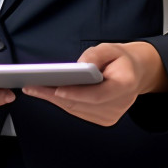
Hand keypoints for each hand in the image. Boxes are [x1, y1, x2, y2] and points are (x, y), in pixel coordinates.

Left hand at [22, 42, 167, 126]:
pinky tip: (47, 93)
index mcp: (126, 85)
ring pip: (77, 109)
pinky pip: (78, 111)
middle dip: (54, 95)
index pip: (97, 95)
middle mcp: (119, 105)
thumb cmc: (121, 59)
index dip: (76, 93)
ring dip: (54, 100)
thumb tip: (78, 66)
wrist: (135, 73)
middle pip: (82, 104)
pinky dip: (62, 102)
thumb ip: (96, 55)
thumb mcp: (112, 48)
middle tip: (32, 86)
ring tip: (34, 89)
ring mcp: (112, 115)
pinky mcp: (104, 119)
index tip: (56, 88)